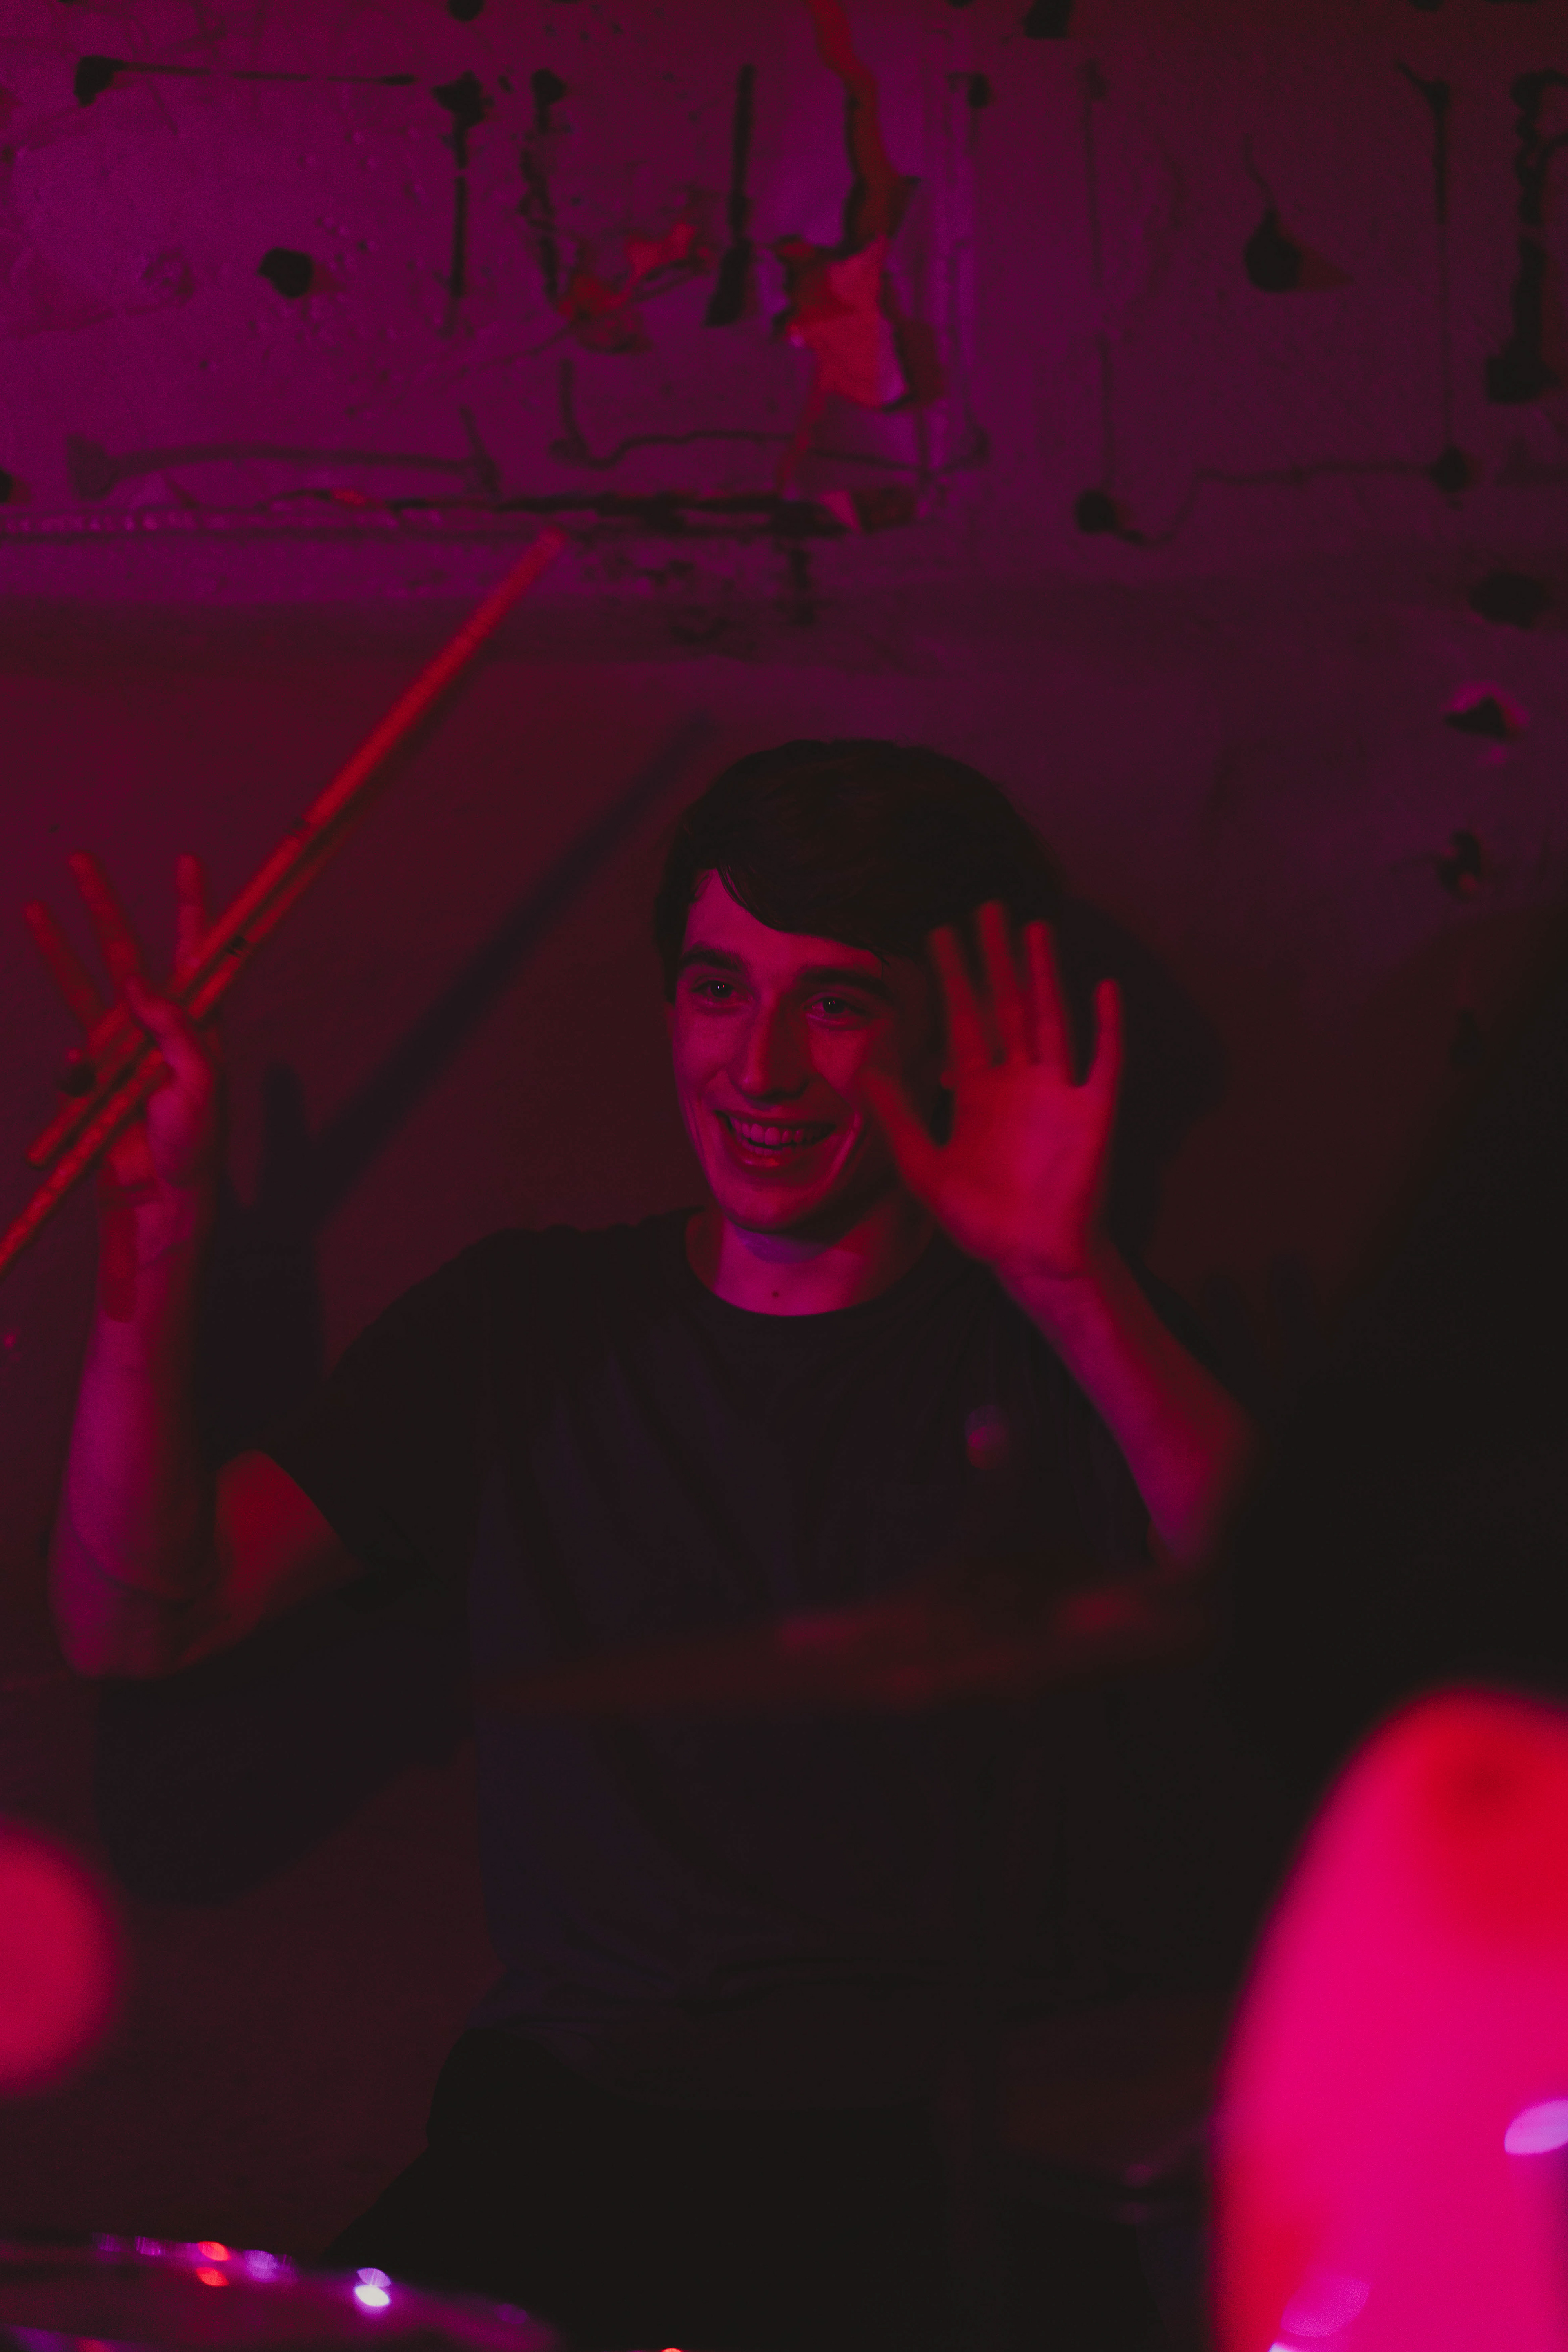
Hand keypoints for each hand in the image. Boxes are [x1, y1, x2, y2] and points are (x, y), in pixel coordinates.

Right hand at [24, 853, 226, 1262]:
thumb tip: (137, 981)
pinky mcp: (93, 1077)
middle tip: (82, 860)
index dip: (191, 907)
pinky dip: (72, 1067)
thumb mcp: (198, 1083)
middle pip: (128, 951)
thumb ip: (174, 1029)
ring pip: (85, 984)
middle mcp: (159, 1027)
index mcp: (197, 1023)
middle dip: (105, 905)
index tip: (186, 863)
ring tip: (36, 907)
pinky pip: (72, 1057)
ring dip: (59, 946)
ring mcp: (122, 1049)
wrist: (159, 1196)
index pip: (195, 952)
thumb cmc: (194, 1145)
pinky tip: (83, 1087)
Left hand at [859, 901, 1120, 1287]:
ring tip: (1034, 927)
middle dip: (994, 957)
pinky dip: (1106, 1026)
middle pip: (1004, 1004)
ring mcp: (1058, 1092)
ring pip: (1049, 1017)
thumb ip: (898, 1117)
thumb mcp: (923, 1169)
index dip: (950, 977)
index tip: (937, 933)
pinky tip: (1104, 987)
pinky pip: (1103, 1060)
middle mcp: (1018, 1082)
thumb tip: (866, 1066)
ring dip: (1043, 973)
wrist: (1032, 1258)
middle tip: (984, 906)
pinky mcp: (1093, 1111)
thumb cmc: (981, 1221)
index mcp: (978, 1093)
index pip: (962, 1020)